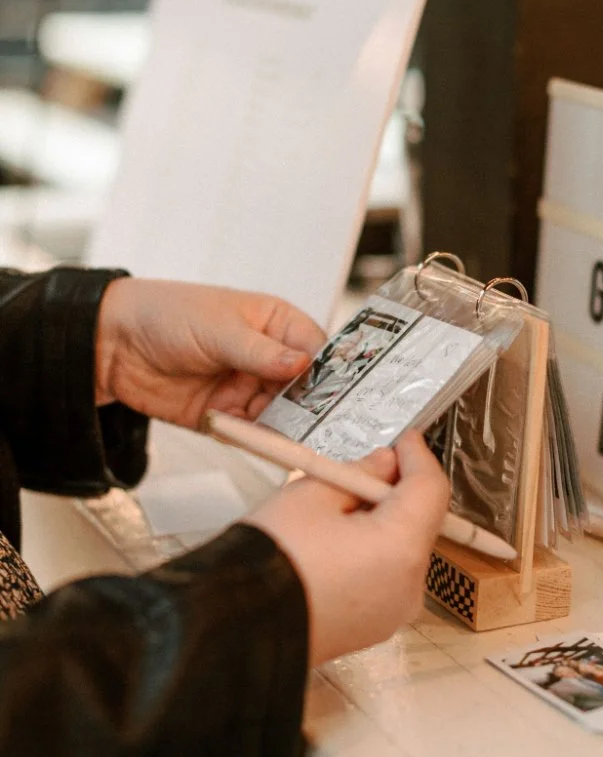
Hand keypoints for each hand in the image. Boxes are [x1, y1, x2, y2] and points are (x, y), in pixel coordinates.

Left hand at [96, 278, 325, 428]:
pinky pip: (251, 433)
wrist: (111, 344)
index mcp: (274, 323)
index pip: (315, 349)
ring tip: (292, 437)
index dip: (330, 372)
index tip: (337, 393)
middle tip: (319, 423)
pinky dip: (256, 440)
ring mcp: (246, 388)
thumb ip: (261, 352)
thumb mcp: (219, 328)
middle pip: (305, 389)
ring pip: (282, 416)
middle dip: (311, 407)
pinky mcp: (226, 415)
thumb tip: (301, 364)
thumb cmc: (165, 314)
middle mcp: (266, 357)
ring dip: (285, 428)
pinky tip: (261, 443)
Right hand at [247, 431, 450, 665]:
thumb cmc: (270, 561)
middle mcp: (408, 586)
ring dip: (382, 523)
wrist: (236, 627)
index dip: (418, 457)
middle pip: (420, 522)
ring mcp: (392, 613)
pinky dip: (372, 554)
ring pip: (402, 551)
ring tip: (337, 508)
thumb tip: (383, 464)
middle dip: (396, 491)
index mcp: (399, 549)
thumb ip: (358, 473)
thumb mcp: (311, 495)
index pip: (431, 489)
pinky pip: (385, 579)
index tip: (404, 439)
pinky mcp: (373, 629)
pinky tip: (335, 544)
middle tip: (362, 469)